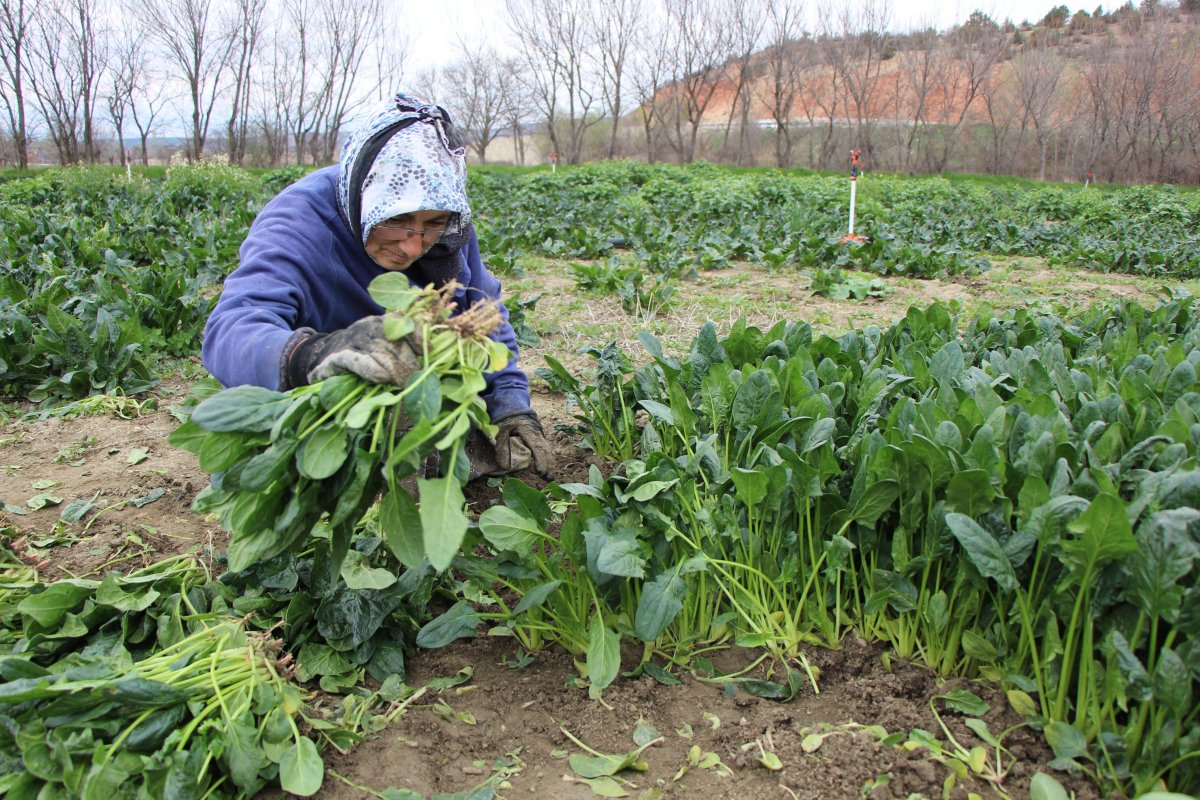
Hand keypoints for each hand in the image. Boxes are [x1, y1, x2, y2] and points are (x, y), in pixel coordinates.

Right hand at [285, 316, 418, 387]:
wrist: (321, 358)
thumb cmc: (360, 356)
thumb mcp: (381, 346)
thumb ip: (402, 349)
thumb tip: (430, 357)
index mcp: (380, 323)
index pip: (403, 324)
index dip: (417, 338)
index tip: (427, 352)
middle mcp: (367, 328)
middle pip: (395, 345)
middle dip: (409, 364)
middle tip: (418, 380)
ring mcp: (352, 342)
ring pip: (380, 354)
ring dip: (395, 371)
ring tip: (405, 384)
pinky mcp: (338, 357)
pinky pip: (358, 361)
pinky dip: (371, 369)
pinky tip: (382, 378)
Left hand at [493, 411, 552, 478]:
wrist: (512, 403)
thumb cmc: (506, 416)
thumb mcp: (500, 430)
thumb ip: (501, 447)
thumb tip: (504, 467)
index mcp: (529, 430)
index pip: (538, 447)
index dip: (541, 460)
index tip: (541, 472)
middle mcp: (538, 433)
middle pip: (546, 450)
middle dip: (549, 465)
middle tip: (549, 480)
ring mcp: (539, 434)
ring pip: (547, 450)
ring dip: (549, 463)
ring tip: (549, 478)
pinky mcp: (538, 436)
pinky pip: (545, 448)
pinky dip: (546, 458)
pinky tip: (546, 468)